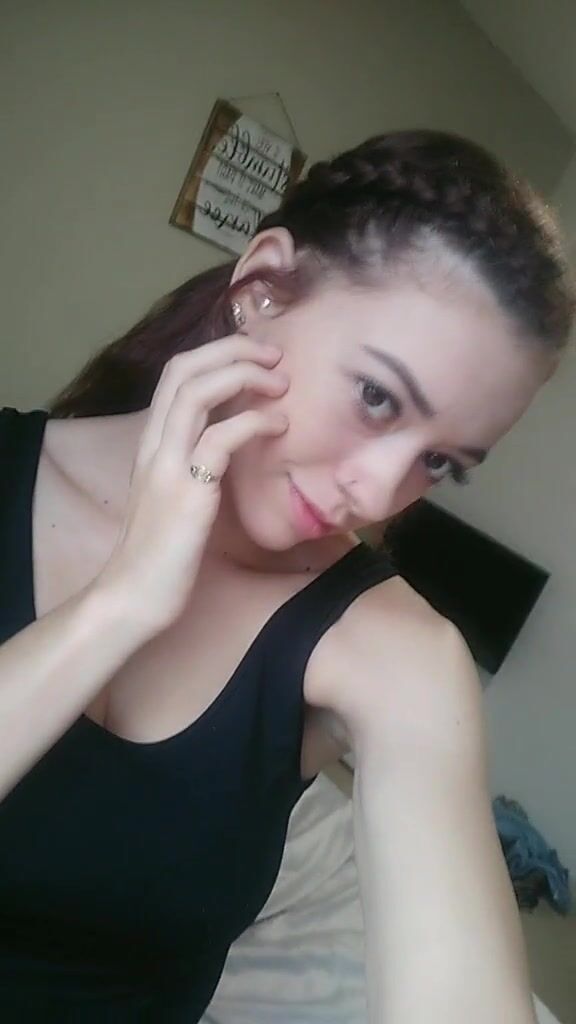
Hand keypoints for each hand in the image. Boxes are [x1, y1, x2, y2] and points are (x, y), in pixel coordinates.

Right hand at [97, 335, 287, 632]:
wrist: (134, 594)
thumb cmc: (160, 552)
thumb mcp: (176, 495)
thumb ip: (196, 464)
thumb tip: (233, 443)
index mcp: (152, 442)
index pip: (177, 374)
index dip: (218, 353)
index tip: (256, 358)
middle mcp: (155, 444)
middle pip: (184, 368)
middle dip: (233, 349)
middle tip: (274, 355)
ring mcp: (167, 465)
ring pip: (197, 392)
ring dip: (244, 376)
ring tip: (281, 383)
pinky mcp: (187, 492)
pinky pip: (219, 439)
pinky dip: (253, 422)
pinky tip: (279, 425)